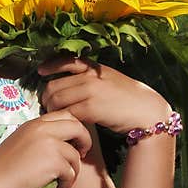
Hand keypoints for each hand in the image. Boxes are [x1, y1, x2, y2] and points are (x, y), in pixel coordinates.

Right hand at [0, 110, 91, 187]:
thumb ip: (40, 138)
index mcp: (34, 123)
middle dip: (85, 141)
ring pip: (75, 155)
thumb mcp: (21, 142)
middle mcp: (43, 129)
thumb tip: (63, 145)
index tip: (74, 142)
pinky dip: (67, 184)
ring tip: (61, 181)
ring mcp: (49, 144)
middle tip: (81, 155)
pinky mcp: (53, 162)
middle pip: (77, 127)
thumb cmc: (2, 168)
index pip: (65, 115)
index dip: (75, 128)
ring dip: (73, 171)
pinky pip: (71, 172)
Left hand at [38, 57, 171, 134]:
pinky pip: (66, 113)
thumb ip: (92, 79)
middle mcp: (90, 76)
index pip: (66, 61)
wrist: (147, 111)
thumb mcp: (110, 80)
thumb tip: (72, 86)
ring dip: (51, 110)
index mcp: (94, 68)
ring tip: (54, 118)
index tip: (40, 71)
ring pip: (56, 100)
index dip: (50, 66)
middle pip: (53, 85)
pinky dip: (62, 121)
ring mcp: (90, 91)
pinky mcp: (91, 108)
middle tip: (47, 107)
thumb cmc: (129, 99)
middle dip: (46, 98)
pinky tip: (65, 126)